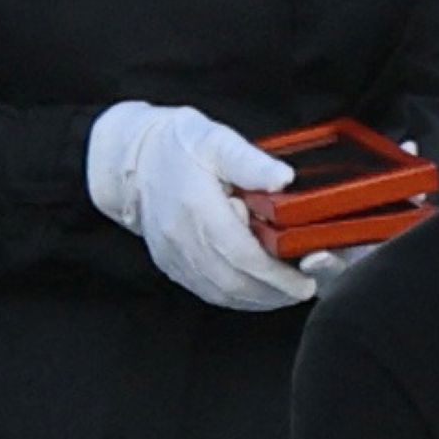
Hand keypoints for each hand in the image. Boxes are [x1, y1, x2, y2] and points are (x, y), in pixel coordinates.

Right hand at [84, 102, 314, 312]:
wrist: (133, 160)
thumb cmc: (177, 146)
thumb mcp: (216, 139)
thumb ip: (251, 161)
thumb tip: (284, 178)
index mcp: (197, 207)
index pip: (242, 255)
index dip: (277, 274)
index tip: (305, 279)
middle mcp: (183, 239)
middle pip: (235, 283)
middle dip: (276, 292)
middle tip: (305, 287)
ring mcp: (175, 257)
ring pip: (223, 294)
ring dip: (260, 299)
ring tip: (288, 292)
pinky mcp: (173, 266)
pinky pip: (209, 292)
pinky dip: (239, 297)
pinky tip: (260, 291)